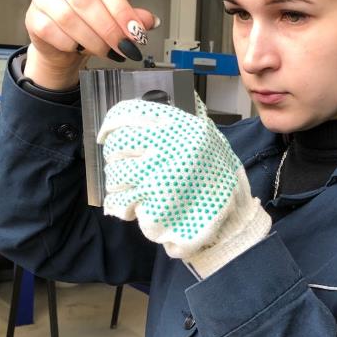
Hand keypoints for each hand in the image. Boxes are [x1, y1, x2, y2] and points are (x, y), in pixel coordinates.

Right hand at [24, 0, 158, 88]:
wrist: (63, 42)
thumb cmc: (90, 21)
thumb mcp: (114, 16)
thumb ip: (132, 16)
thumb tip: (150, 21)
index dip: (121, 10)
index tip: (135, 31)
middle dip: (108, 28)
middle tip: (124, 46)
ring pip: (68, 17)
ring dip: (92, 39)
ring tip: (106, 51)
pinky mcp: (33, 16)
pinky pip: (52, 31)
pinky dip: (70, 44)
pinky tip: (79, 49)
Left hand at [97, 94, 270, 276]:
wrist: (231, 223)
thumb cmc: (218, 181)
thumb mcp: (211, 142)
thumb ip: (184, 126)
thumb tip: (149, 117)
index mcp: (182, 128)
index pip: (132, 113)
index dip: (112, 124)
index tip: (106, 134)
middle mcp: (169, 148)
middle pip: (118, 144)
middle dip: (115, 157)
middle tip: (124, 167)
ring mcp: (158, 177)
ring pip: (115, 174)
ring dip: (118, 185)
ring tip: (134, 191)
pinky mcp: (151, 205)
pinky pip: (119, 202)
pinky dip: (121, 206)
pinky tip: (134, 208)